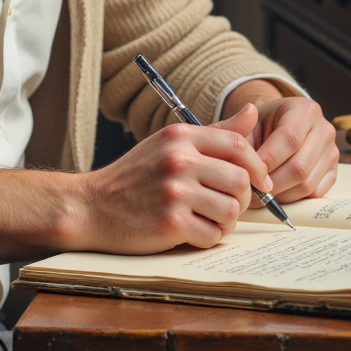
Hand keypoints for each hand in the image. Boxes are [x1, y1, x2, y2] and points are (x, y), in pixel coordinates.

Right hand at [80, 106, 272, 253]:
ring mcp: (174, 192)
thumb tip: (252, 112)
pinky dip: (207, 238)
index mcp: (180, 136)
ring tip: (209, 220)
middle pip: (241, 180)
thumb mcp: (169, 144)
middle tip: (228, 206)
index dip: (257, 167)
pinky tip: (191, 232)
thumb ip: (213, 132)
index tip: (259, 183)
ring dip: (226, 221)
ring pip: (231, 210)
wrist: (91, 206)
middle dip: (243, 199)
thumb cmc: (134, 177)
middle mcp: (178, 160)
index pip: (238, 145)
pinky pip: (211, 235)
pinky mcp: (170, 223)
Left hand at [246, 96, 338, 204]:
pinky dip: (294, 199)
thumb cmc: (258, 126)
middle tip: (250, 193)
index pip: (290, 139)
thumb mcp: (245, 124)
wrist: (275, 129)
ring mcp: (332, 152)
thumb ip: (237, 130)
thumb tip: (243, 139)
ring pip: (307, 184)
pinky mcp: (333, 171)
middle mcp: (323, 129)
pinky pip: (315, 194)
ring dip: (280, 195)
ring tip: (260, 195)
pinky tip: (276, 194)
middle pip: (299, 167)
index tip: (248, 175)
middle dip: (271, 184)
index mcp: (304, 109)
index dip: (268, 162)